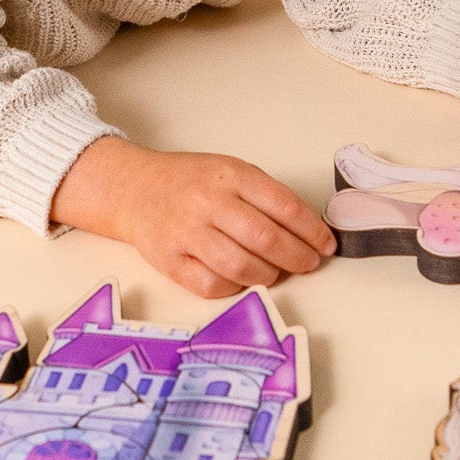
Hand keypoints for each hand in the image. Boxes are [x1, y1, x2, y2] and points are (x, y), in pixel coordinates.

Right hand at [50, 137, 336, 299]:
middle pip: (265, 239)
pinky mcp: (169, 261)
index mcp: (231, 175)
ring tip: (277, 273)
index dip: (312, 230)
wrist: (134, 189)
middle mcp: (209, 202)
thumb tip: (308, 231)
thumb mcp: (230, 171)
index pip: (284, 206)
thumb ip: (265, 196)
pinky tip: (242, 280)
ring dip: (269, 275)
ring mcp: (186, 233)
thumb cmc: (191, 182)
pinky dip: (235, 288)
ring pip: (240, 266)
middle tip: (309, 264)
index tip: (326, 244)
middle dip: (298, 257)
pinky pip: (212, 285)